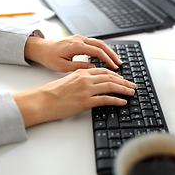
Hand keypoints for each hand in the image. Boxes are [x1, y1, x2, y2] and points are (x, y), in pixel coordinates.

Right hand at [12, 68, 135, 127]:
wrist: (42, 101)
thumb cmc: (52, 93)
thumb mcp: (68, 81)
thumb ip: (81, 80)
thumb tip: (92, 85)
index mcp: (81, 72)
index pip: (104, 71)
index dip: (116, 75)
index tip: (123, 79)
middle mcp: (85, 79)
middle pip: (111, 77)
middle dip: (124, 82)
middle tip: (132, 86)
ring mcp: (86, 90)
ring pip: (111, 86)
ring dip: (124, 89)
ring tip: (131, 92)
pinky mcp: (86, 101)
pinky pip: (106, 99)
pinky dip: (117, 100)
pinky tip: (122, 102)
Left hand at [24, 35, 121, 71]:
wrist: (41, 48)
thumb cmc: (49, 57)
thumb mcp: (63, 66)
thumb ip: (79, 67)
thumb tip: (93, 68)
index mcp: (76, 46)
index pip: (97, 52)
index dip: (108, 60)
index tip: (114, 67)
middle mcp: (79, 40)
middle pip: (101, 45)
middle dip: (112, 54)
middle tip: (120, 63)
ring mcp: (80, 38)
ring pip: (99, 43)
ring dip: (109, 51)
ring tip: (116, 60)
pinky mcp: (79, 40)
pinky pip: (94, 43)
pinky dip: (103, 49)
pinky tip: (107, 55)